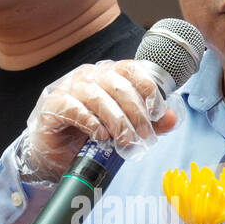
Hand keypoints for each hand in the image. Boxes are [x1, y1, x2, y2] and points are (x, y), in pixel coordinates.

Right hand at [20, 58, 178, 181]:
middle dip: (136, 112)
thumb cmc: (89, 136)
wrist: (55, 154)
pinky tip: (100, 135)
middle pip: (118, 84)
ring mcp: (68, 89)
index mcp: (107, 75)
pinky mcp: (53, 106)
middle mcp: (88, 77)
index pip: (131, 69)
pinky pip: (75, 108)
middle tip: (143, 135)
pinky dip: (91, 122)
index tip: (157, 111)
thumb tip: (171, 119)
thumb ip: (147, 122)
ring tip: (124, 140)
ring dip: (116, 120)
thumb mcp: (124, 129)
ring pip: (98, 96)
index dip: (147, 87)